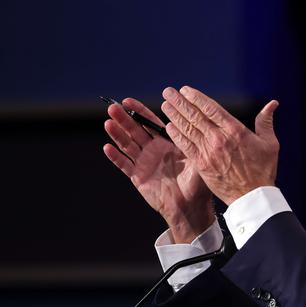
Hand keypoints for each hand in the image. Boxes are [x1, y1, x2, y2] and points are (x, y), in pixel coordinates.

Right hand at [103, 98, 214, 242]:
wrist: (190, 206)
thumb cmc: (197, 183)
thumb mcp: (196, 158)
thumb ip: (190, 140)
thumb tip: (189, 120)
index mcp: (167, 143)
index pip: (150, 123)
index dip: (139, 112)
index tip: (128, 101)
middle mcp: (153, 150)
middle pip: (135, 131)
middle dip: (124, 119)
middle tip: (113, 107)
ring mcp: (144, 163)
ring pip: (127, 145)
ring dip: (117, 133)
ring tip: (108, 121)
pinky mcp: (138, 177)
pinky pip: (124, 165)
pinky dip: (116, 157)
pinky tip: (107, 147)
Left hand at [160, 86, 279, 204]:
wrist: (252, 196)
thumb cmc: (263, 170)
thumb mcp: (269, 143)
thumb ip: (266, 122)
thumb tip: (272, 104)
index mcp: (235, 131)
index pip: (212, 108)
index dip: (197, 98)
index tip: (186, 90)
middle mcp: (219, 138)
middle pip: (196, 116)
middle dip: (180, 102)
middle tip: (168, 92)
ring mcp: (209, 151)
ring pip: (188, 129)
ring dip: (175, 115)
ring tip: (165, 104)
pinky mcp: (202, 164)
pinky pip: (186, 146)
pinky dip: (177, 135)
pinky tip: (168, 126)